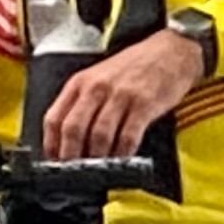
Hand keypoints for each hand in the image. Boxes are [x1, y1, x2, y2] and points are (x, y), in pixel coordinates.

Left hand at [39, 23, 208, 161]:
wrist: (171, 51)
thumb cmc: (136, 67)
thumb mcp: (99, 77)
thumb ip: (83, 103)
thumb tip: (70, 140)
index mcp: (80, 82)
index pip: (54, 119)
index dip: (52, 145)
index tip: (55, 162)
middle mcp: (97, 88)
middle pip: (73, 129)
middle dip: (71, 157)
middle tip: (75, 172)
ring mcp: (120, 96)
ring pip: (99, 136)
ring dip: (98, 158)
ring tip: (99, 170)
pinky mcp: (144, 105)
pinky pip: (128, 137)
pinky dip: (123, 154)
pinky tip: (122, 160)